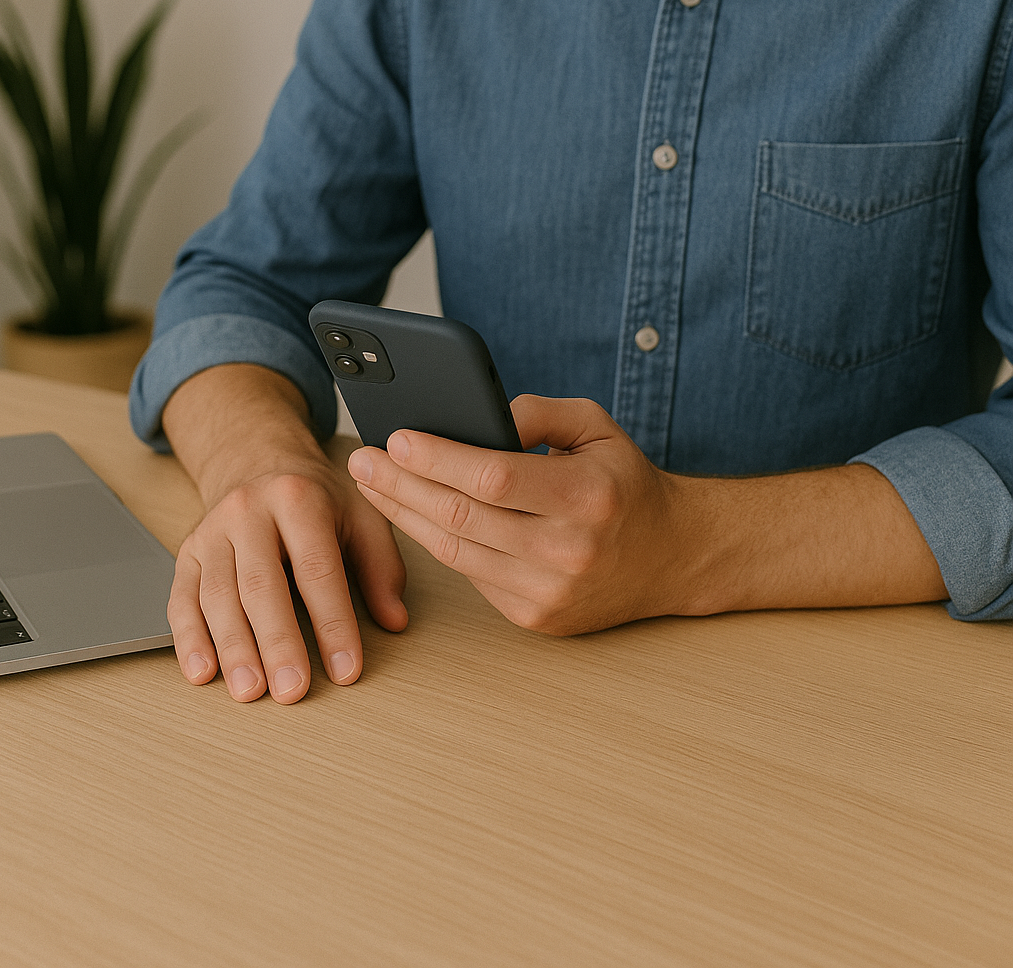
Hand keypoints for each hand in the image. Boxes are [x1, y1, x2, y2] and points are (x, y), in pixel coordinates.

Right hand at [168, 459, 407, 701]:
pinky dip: (189, 639)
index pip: (318, 570)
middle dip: (278, 643)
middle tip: (291, 690)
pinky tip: (203, 672)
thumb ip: (382, 567)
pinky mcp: (188, 552)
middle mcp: (249, 511)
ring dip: (233, 648)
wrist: (258, 460)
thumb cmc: (316, 497)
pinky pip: (182, 598)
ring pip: (218, 595)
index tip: (347, 670)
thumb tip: (395, 619)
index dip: (333, 623)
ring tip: (251, 691)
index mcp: (299, 499)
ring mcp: (212, 532)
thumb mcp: (361, 515)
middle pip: (262, 585)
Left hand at [346, 395, 685, 634]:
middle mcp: (568, 550)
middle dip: (400, 486)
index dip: (437, 459)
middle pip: (461, 517)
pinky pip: (470, 574)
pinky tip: (413, 516)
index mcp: (587, 497)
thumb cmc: (626, 485)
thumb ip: (539, 413)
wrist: (670, 557)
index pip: (493, 477)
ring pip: (454, 551)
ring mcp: (549, 591)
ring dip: (404, 516)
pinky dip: (436, 543)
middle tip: (360, 460)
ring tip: (373, 486)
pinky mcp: (535, 617)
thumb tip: (477, 417)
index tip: (395, 439)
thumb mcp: (598, 427)